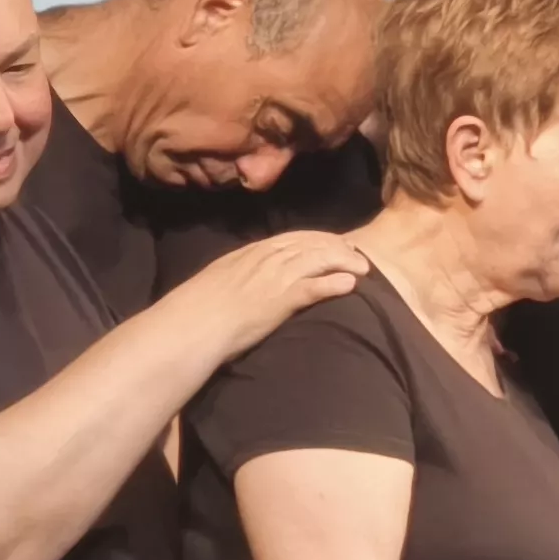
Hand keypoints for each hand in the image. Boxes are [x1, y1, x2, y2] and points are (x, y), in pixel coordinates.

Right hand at [179, 229, 367, 347]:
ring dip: (345, 262)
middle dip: (339, 246)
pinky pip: (315, 286)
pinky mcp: (282, 299)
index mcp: (252, 252)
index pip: (294, 237)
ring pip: (319, 259)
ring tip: (365, 268)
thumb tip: (247, 278)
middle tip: (359, 253)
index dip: (319, 238)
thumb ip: (239, 273)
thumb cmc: (200, 307)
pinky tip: (350, 285)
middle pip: (313, 244)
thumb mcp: (221, 279)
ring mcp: (276, 277)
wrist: (193, 322)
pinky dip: (334, 283)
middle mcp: (268, 258)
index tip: (337, 242)